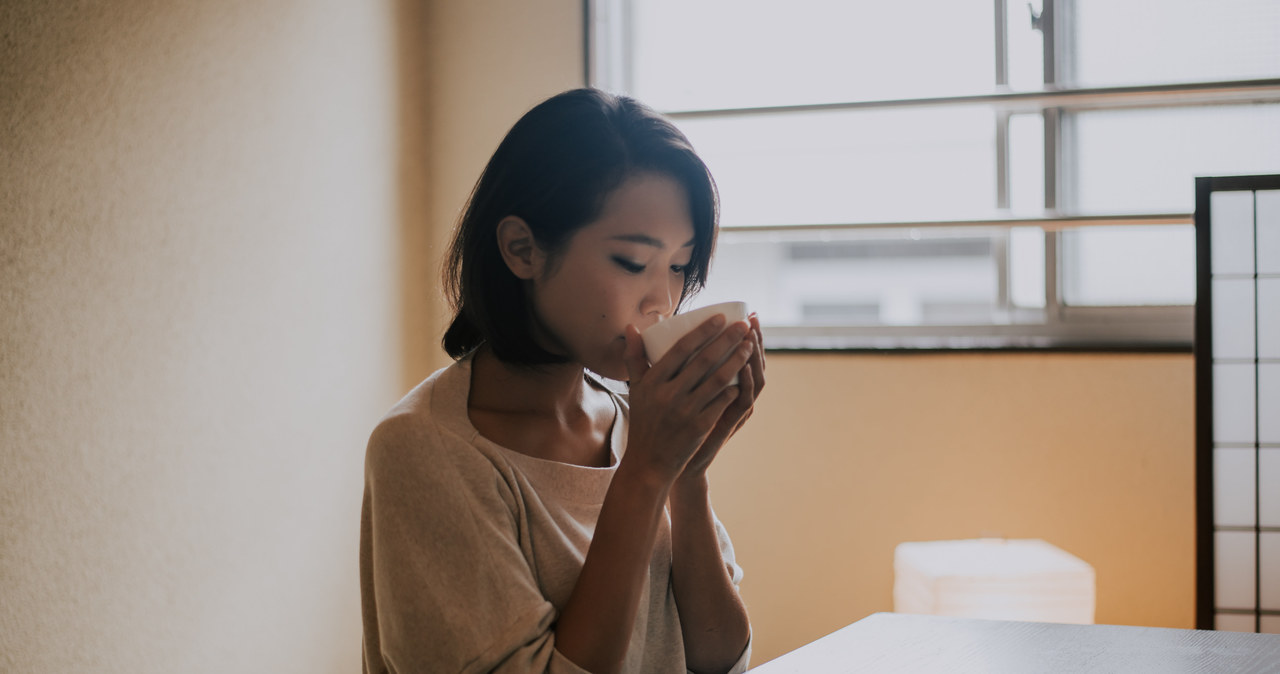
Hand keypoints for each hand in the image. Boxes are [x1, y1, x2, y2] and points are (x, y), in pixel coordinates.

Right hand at [621, 314, 754, 482]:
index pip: (682, 348)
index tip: (721, 317)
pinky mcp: (698, 427)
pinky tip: (746, 377)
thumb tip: (631, 327)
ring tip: (750, 346)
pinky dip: (735, 388)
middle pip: (704, 360)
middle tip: (744, 325)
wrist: (648, 462)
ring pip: (718, 379)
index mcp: (652, 381)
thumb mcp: (636, 389)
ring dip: (737, 360)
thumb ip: (634, 357)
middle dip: (728, 339)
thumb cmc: (644, 421)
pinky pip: (721, 402)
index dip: (703, 330)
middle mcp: (668, 394)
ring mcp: (685, 411)